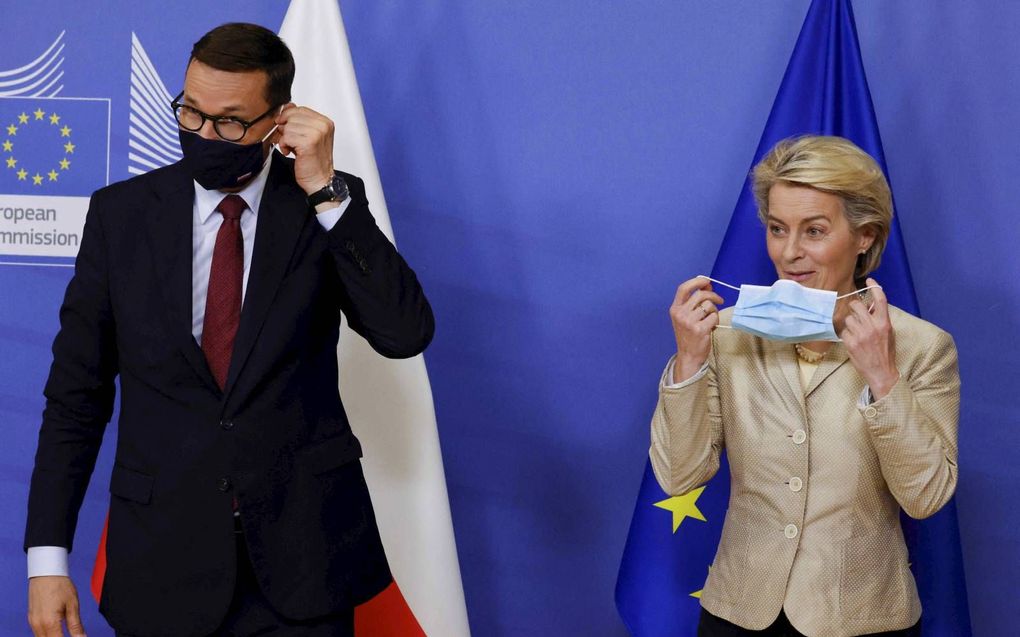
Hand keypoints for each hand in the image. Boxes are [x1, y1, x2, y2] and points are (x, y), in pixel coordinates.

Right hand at [28, 576, 85, 636]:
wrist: (46, 572)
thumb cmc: (60, 585)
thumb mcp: (73, 605)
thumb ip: (76, 625)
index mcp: (49, 623)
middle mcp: (38, 625)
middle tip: (72, 635)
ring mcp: (32, 622)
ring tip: (64, 633)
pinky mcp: (31, 619)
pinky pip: (38, 633)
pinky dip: (47, 635)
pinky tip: (56, 631)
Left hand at [273, 104, 335, 195]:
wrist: (320, 180)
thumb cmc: (313, 160)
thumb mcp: (307, 136)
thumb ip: (299, 120)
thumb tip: (287, 106)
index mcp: (325, 122)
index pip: (300, 109)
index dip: (288, 118)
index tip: (286, 129)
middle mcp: (323, 126)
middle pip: (292, 116)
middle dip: (286, 129)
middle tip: (290, 142)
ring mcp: (317, 133)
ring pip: (288, 127)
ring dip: (285, 139)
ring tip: (293, 148)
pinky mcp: (309, 142)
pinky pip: (287, 137)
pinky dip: (284, 145)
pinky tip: (291, 152)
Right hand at [669, 276, 723, 381]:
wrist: (688, 356)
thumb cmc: (688, 335)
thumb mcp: (684, 317)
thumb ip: (692, 303)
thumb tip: (707, 286)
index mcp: (675, 309)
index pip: (684, 288)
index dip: (696, 281)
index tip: (706, 281)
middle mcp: (680, 314)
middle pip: (701, 295)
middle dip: (713, 295)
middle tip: (720, 300)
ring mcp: (689, 322)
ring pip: (709, 306)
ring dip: (714, 311)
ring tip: (711, 320)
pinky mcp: (700, 329)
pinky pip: (714, 317)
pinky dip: (716, 321)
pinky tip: (711, 327)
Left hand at [841, 277, 899, 398]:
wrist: (881, 372)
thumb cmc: (886, 352)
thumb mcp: (888, 333)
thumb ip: (880, 319)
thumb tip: (870, 306)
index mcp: (884, 323)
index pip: (880, 300)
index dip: (874, 287)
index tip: (869, 280)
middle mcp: (872, 327)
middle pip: (856, 305)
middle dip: (854, 307)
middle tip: (856, 314)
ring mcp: (860, 335)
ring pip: (848, 318)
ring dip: (850, 323)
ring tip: (857, 333)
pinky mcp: (851, 343)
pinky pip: (844, 331)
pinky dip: (847, 335)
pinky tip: (854, 342)